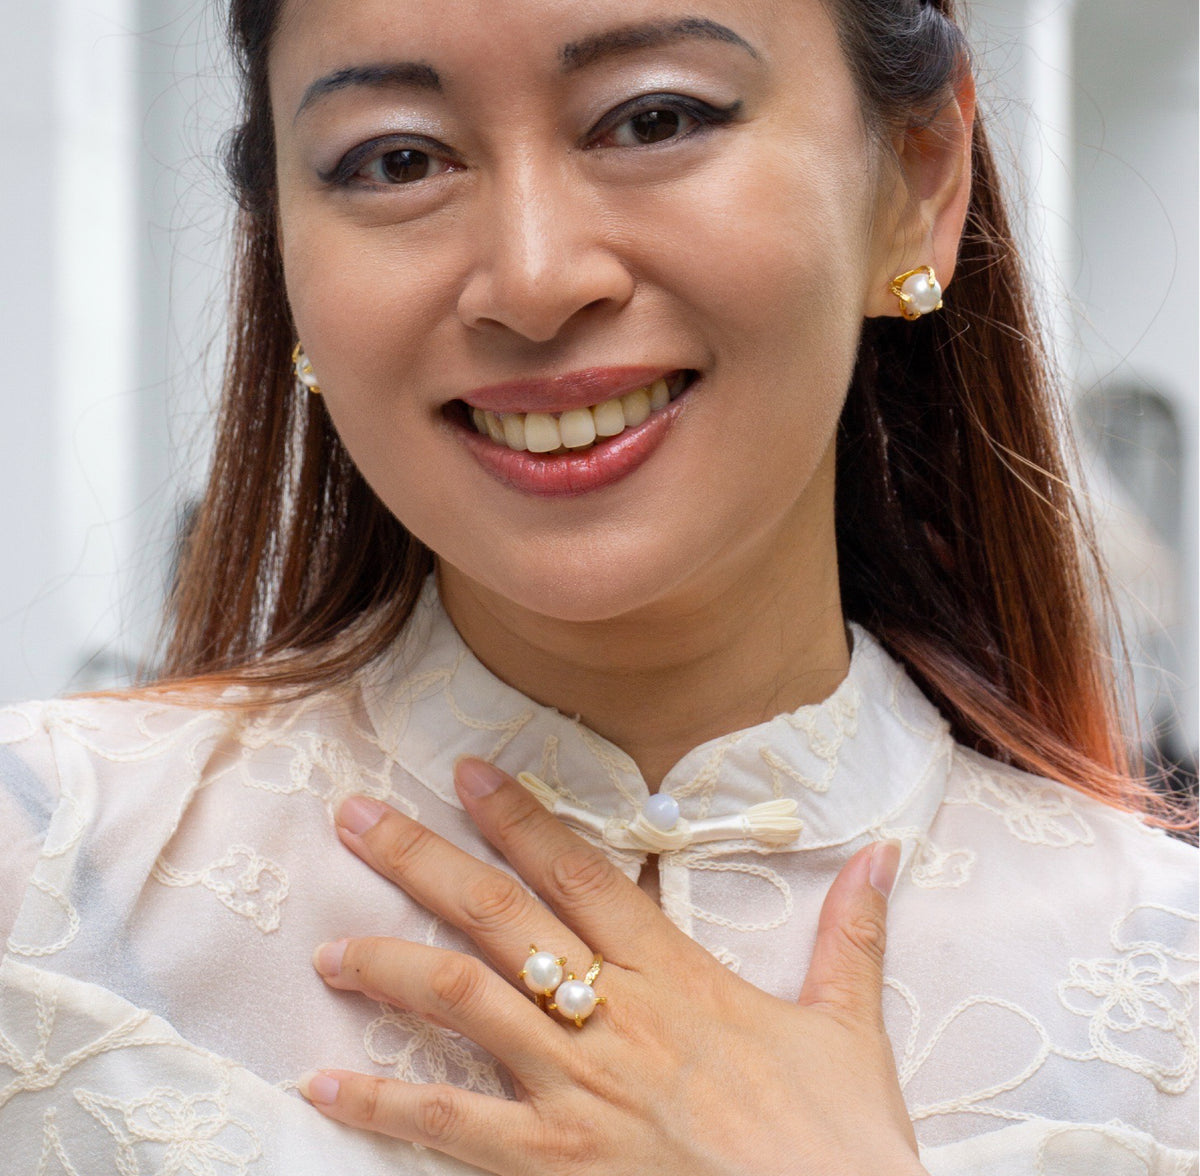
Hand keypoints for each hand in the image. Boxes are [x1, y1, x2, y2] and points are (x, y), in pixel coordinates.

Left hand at [300, 757, 926, 1175]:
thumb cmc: (838, 1142)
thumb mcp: (849, 1026)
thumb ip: (853, 932)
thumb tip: (885, 852)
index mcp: (675, 975)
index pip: (581, 872)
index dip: (520, 817)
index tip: (468, 772)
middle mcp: (613, 1016)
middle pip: (501, 918)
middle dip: (423, 861)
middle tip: (356, 818)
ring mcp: (578, 1089)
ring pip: (464, 1003)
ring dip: (389, 965)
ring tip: (328, 946)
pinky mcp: (556, 1164)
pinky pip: (454, 1128)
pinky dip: (387, 1101)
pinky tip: (328, 1081)